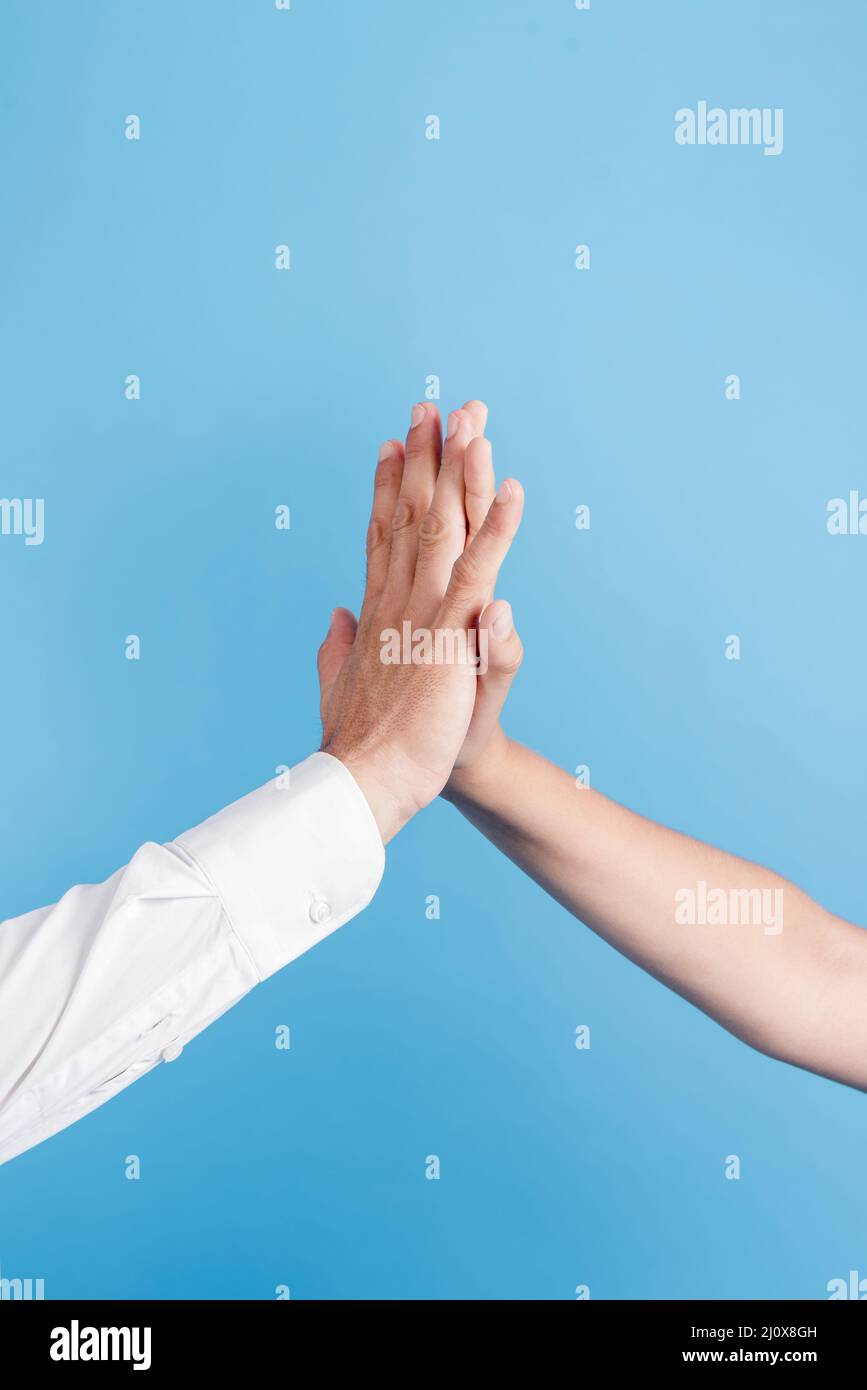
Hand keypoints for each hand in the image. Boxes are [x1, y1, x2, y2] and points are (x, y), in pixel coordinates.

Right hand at [317, 401, 523, 842]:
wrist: (369, 782)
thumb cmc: (362, 743)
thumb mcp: (342, 685)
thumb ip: (336, 647)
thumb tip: (334, 615)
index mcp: (374, 611)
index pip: (382, 536)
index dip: (386, 486)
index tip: (391, 442)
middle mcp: (395, 599)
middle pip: (411, 514)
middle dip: (424, 457)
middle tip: (435, 405)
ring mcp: (421, 611)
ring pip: (442, 526)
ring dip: (458, 470)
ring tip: (471, 419)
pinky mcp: (450, 633)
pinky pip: (479, 569)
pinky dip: (497, 527)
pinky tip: (512, 486)